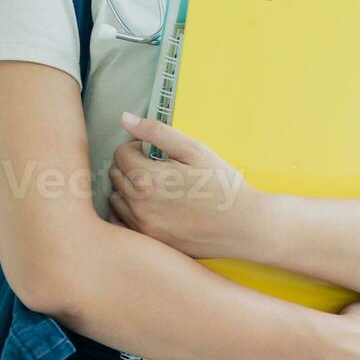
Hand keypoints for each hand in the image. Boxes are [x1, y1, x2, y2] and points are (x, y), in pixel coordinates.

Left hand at [106, 111, 266, 259]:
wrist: (244, 225)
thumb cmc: (222, 185)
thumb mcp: (195, 150)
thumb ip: (157, 132)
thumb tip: (125, 119)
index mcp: (147, 178)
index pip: (120, 154)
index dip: (138, 147)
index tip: (156, 152)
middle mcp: (138, 204)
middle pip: (115, 175)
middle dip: (132, 167)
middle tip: (160, 169)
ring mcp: (142, 226)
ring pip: (116, 200)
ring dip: (129, 190)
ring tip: (159, 189)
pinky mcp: (149, 241)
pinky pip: (123, 223)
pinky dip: (130, 212)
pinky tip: (153, 208)